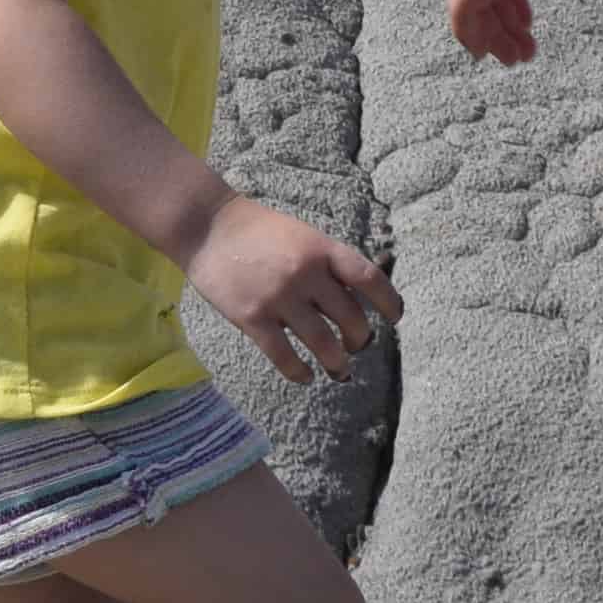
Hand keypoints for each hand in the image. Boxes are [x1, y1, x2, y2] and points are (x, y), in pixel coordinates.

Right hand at [181, 196, 393, 383]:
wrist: (206, 226)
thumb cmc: (258, 231)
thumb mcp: (302, 235)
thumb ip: (327, 263)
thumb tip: (356, 301)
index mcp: (322, 249)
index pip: (369, 279)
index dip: (389, 302)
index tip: (395, 318)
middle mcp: (306, 273)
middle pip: (351, 319)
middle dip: (360, 341)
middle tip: (356, 348)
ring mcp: (279, 297)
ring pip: (323, 344)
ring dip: (337, 364)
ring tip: (339, 371)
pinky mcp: (252, 318)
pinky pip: (284, 356)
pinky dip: (299, 372)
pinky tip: (304, 376)